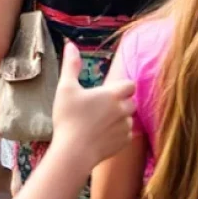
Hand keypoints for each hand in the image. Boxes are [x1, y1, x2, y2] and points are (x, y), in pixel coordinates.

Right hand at [50, 42, 135, 172]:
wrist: (72, 154)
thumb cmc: (68, 119)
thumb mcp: (66, 88)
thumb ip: (71, 65)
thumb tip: (70, 44)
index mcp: (112, 94)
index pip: (130, 84)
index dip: (121, 86)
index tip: (107, 92)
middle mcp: (123, 109)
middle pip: (131, 101)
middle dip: (121, 102)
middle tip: (102, 107)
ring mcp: (124, 127)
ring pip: (129, 118)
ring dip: (120, 118)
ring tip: (100, 123)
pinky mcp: (123, 143)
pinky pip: (126, 134)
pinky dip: (118, 134)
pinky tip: (102, 136)